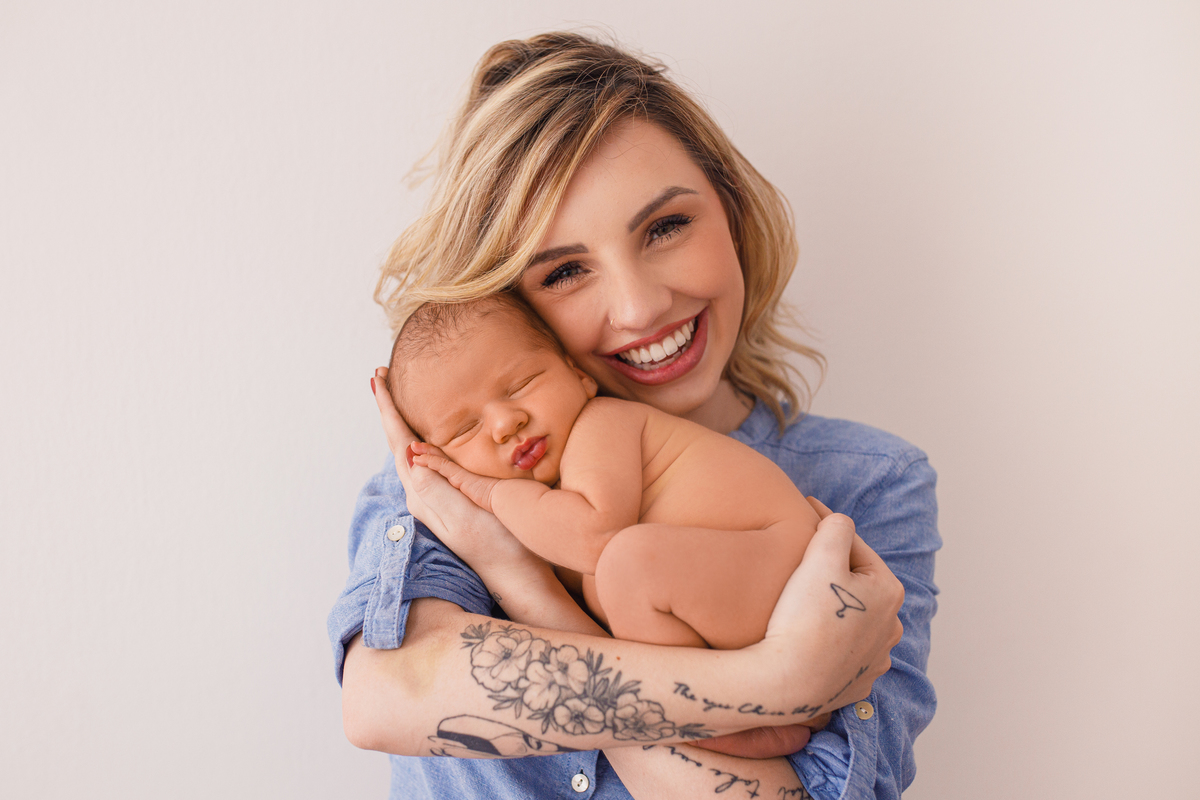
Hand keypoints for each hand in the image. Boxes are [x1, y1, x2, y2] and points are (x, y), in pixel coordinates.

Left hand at [371, 368, 534, 572]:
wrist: (515, 574)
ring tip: (393, 400)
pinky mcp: (449, 501)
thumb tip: (411, 456)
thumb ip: (437, 487)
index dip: (389, 411)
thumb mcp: (464, 515)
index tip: (377, 381)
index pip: (399, 443)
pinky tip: (423, 438)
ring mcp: (434, 499)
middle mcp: (422, 495)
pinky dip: (418, 439)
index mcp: (422, 493)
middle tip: (379, 379)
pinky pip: (425, 461)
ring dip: (400, 424)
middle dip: (388, 411)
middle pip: (398, 443)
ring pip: (409, 452)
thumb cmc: (496, 544)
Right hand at [756, 497, 903, 717]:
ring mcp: (875, 659)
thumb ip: (836, 526)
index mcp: (889, 591)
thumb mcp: (821, 556)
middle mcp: (891, 627)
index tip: (804, 513)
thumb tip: (839, 521)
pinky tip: (809, 635)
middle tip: (800, 560)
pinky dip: (829, 638)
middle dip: (832, 570)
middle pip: (856, 584)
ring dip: (834, 605)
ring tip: (804, 600)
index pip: (854, 547)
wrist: (786, 681)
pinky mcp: (855, 683)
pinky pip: (843, 650)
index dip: (826, 529)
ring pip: (852, 618)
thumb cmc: (804, 617)